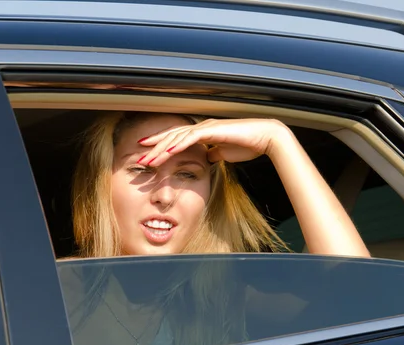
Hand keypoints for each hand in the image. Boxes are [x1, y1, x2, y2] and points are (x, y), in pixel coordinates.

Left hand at [136, 118, 290, 166]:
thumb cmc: (249, 145)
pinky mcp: (212, 130)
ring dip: (160, 149)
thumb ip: (214, 154)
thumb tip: (206, 159)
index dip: (161, 145)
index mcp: (204, 132)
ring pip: (177, 138)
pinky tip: (166, 153)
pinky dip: (177, 145)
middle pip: (172, 137)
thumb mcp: (225, 153)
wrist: (266, 138)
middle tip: (138, 157)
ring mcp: (206, 127)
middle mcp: (202, 127)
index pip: (177, 138)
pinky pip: (190, 138)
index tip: (147, 153)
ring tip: (147, 159)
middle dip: (154, 148)